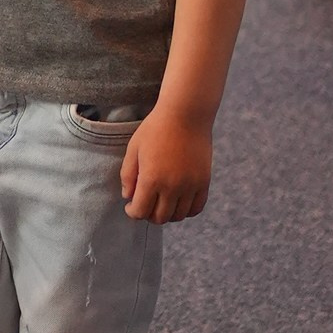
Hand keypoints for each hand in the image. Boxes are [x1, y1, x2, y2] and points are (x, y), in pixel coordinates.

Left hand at [122, 103, 213, 222]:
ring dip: (167, 214)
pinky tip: (177, 202)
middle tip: (144, 205)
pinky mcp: (204, 182)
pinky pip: (196, 208)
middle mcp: (172, 187)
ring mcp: (190, 186)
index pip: (140, 212)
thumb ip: (128, 175)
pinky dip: (185, 210)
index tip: (130, 206)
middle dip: (148, 215)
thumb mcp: (134, 149)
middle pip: (159, 218)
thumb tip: (128, 197)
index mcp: (151, 179)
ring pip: (178, 216)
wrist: (185, 114)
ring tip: (160, 203)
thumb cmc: (155, 129)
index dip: (132, 212)